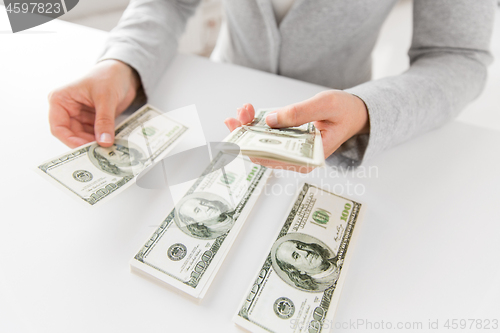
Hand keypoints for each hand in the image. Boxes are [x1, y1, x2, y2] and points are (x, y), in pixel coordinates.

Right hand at [48, 59, 140, 147]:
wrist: (124, 73)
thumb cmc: (109, 76)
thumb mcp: (106, 98)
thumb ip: (104, 121)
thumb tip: (104, 142)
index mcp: (61, 100)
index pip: (58, 127)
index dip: (70, 140)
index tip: (85, 149)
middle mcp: (67, 110)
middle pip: (71, 135)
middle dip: (85, 144)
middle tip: (100, 152)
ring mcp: (80, 117)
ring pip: (83, 138)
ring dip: (95, 144)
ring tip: (108, 149)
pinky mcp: (92, 121)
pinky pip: (94, 136)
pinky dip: (102, 140)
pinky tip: (111, 144)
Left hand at [224, 90, 368, 172]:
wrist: (353, 113)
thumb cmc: (343, 111)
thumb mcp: (326, 104)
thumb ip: (299, 112)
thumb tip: (270, 120)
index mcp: (308, 159)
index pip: (275, 159)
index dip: (255, 146)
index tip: (243, 129)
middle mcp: (297, 160)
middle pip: (264, 153)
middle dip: (247, 134)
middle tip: (239, 115)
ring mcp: (291, 152)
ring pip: (262, 145)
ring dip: (249, 128)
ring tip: (243, 111)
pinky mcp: (288, 142)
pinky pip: (268, 137)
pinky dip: (256, 125)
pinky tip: (247, 114)